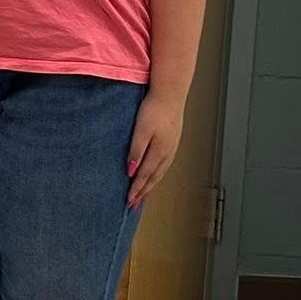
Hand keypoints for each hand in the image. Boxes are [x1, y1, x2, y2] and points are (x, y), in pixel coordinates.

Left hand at [126, 90, 184, 207]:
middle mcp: (168, 153)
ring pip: (160, 173)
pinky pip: (163, 165)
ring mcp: (172, 148)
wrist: (170, 95)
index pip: (145, 176)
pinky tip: (153, 176)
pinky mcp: (172, 142)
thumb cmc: (154, 110)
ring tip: (142, 196)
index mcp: (159, 152)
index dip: (136, 190)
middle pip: (154, 179)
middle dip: (143, 193)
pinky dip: (157, 175)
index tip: (128, 201)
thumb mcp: (141, 131)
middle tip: (134, 205)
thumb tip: (131, 171)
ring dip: (151, 186)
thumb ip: (136, 151)